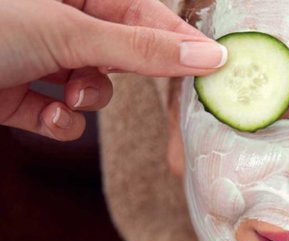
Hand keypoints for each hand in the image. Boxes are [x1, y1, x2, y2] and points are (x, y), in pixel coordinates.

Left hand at [0, 0, 226, 140]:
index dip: (176, 40)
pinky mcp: (20, 96)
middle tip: (129, 82)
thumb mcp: (67, 31)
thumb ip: (141, 48)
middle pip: (121, 52)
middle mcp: (56, 20)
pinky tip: (41, 116)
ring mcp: (38, 59)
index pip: (142, 14)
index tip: (214, 66)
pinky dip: (58, 122)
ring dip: (87, 100)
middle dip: (121, 74)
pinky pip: (62, 115)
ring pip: (94, 87)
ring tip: (66, 97)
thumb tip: (206, 56)